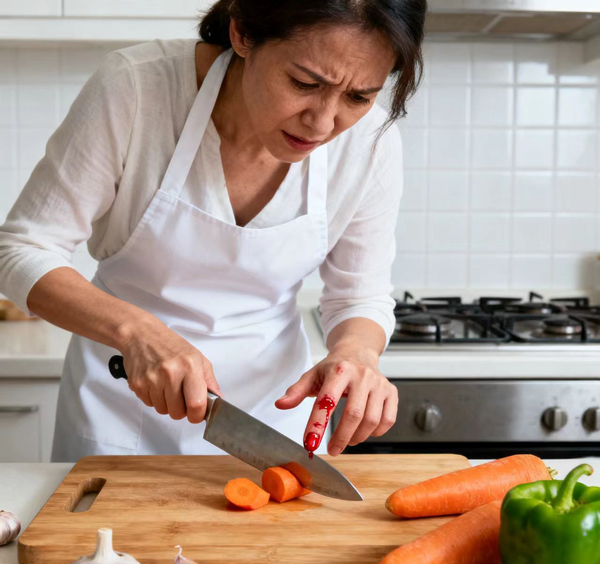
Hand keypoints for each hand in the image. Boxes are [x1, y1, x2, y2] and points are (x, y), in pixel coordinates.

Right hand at [118, 315, 221, 423]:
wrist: (142, 335)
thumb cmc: (171, 345)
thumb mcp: (197, 358)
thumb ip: (209, 381)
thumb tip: (218, 399)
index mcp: (189, 366)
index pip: (196, 404)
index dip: (198, 415)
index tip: (197, 414)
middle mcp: (170, 373)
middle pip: (178, 412)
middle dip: (181, 410)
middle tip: (181, 396)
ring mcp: (152, 379)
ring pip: (163, 410)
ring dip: (167, 404)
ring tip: (167, 386)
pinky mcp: (137, 384)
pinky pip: (149, 404)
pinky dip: (154, 399)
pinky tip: (156, 384)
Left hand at [275, 347, 397, 455]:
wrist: (358, 351)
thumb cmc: (334, 367)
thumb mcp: (313, 375)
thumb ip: (296, 391)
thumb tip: (280, 404)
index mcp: (340, 370)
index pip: (328, 400)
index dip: (318, 424)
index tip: (310, 443)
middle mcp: (362, 375)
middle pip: (354, 414)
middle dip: (341, 437)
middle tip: (331, 450)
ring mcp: (380, 384)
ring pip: (371, 420)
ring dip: (357, 437)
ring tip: (346, 440)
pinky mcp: (391, 392)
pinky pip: (387, 420)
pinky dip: (375, 432)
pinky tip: (364, 432)